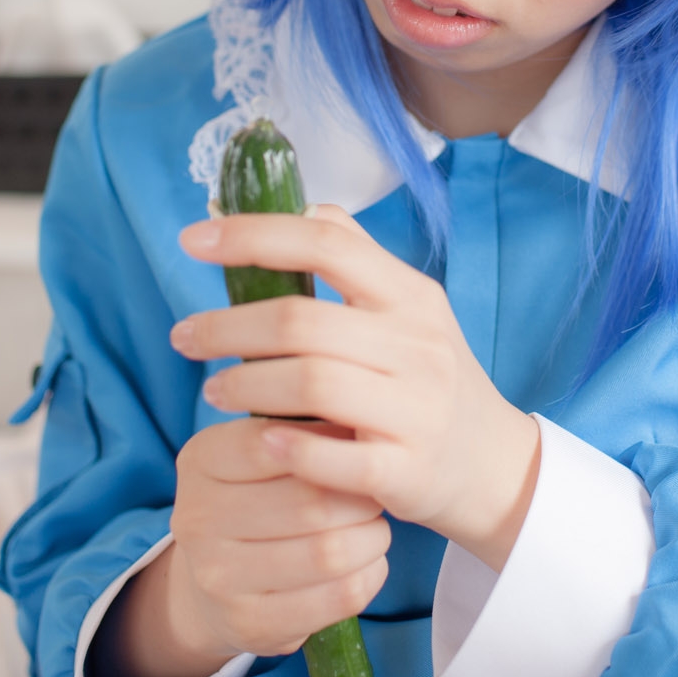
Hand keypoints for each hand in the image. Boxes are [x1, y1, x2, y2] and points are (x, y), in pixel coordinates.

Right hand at [160, 417, 391, 659]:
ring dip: (371, 537)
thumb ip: (303, 427)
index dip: (331, 444)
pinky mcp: (250, 623)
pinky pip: (338, 596)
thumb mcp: (263, 450)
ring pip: (329, 552)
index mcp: (201, 460)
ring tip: (374, 526)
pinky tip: (367, 562)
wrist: (216, 581)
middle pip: (312, 502)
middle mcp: (198, 519)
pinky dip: (370, 575)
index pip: (276, 441)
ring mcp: (218, 577)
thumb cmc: (259, 497)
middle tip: (375, 491)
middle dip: (360, 495)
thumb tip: (361, 418)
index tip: (357, 445)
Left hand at [175, 205, 541, 570]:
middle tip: (184, 337)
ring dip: (245, 384)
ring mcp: (415, 409)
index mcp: (409, 295)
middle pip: (302, 321)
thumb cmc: (431, 378)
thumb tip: (301, 205)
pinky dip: (287, 448)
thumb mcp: (410, 309)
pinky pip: (333, 458)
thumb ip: (357, 257)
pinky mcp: (406, 471)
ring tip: (213, 390)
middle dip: (227, 327)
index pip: (327, 242)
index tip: (193, 241)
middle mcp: (417, 345)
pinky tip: (259, 441)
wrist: (493, 464)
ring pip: (310, 384)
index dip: (254, 235)